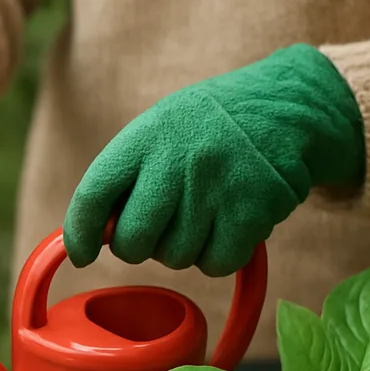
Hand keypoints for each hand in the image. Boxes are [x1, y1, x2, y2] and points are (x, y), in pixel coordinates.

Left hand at [63, 44, 364, 276]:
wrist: (290, 107)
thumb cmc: (210, 129)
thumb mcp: (160, 131)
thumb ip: (125, 179)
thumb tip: (94, 237)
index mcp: (145, 136)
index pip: (92, 195)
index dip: (79, 235)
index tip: (81, 255)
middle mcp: (178, 159)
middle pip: (132, 242)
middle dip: (138, 247)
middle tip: (158, 228)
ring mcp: (217, 186)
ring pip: (174, 258)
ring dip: (184, 248)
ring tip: (203, 212)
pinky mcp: (253, 212)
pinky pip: (215, 264)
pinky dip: (219, 256)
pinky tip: (229, 223)